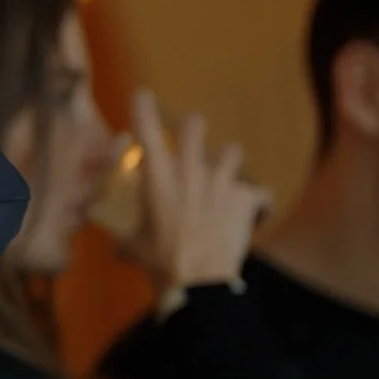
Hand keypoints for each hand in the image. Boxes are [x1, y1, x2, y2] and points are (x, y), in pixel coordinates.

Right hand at [130, 90, 271, 290]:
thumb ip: (127, 239)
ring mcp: (221, 182)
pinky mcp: (245, 200)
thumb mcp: (133, 246)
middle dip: (193, 128)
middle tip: (191, 133)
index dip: (143, 106)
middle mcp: (189, 170)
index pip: (145, 127)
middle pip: (195, 125)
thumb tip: (117, 248)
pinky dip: (258, 203)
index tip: (143, 96)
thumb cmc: (158, 261)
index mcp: (157, 176)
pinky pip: (261, 195)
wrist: (198, 282)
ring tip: (226, 173)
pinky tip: (256, 211)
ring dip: (228, 162)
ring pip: (232, 152)